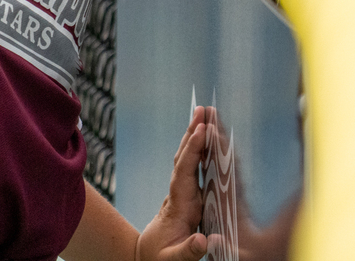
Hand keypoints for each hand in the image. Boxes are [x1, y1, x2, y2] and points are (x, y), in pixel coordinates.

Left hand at [135, 105, 210, 260]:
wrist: (148, 258)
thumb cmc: (161, 258)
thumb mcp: (173, 259)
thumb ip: (188, 250)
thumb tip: (206, 240)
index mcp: (179, 205)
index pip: (185, 171)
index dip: (194, 150)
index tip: (203, 130)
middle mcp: (179, 193)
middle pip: (185, 157)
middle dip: (194, 133)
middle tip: (203, 109)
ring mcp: (182, 193)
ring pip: (188, 159)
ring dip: (196, 138)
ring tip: (204, 115)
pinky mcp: (187, 196)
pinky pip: (194, 168)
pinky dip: (200, 152)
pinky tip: (206, 139)